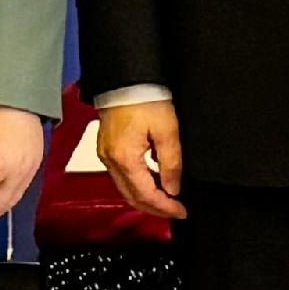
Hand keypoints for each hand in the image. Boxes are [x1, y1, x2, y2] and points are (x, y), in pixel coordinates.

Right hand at [97, 99, 188, 219]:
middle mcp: (111, 162)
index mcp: (125, 159)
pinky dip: (137, 184)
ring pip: (125, 188)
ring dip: (146, 197)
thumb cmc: (144, 98)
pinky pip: (121, 176)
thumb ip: (171, 163)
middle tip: (176, 210)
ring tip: (167, 199)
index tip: (182, 211)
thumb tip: (173, 188)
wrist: (125, 78)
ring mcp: (106, 155)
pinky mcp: (106, 148)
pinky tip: (153, 181)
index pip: (146, 195)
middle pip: (132, 197)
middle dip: (155, 208)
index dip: (165, 207)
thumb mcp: (167, 130)